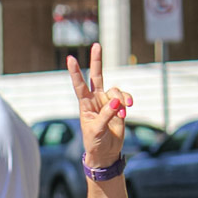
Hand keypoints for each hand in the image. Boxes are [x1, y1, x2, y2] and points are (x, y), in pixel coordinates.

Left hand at [67, 43, 132, 168]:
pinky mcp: (118, 107)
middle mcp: (95, 100)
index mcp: (85, 105)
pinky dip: (127, 102)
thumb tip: (115, 101)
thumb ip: (106, 114)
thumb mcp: (97, 130)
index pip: (79, 85)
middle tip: (96, 45)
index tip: (70, 58)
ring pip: (116, 90)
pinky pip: (125, 98)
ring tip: (122, 113)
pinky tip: (126, 111)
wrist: (106, 153)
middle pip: (97, 76)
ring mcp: (107, 102)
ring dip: (121, 99)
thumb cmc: (95, 143)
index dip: (75, 72)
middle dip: (97, 61)